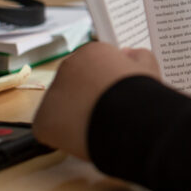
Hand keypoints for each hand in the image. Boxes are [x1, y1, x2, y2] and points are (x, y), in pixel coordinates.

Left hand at [33, 42, 160, 159]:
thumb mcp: (147, 66)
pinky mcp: (43, 120)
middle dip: (87, 98)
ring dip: (74, 116)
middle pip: (73, 84)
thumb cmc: (141, 93)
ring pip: (61, 107)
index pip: (92, 66)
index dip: (104, 83)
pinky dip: (63, 136)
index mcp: (91, 52)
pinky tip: (84, 138)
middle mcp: (67, 67)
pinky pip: (51, 129)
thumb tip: (128, 54)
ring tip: (98, 127)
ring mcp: (52, 93)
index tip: (115, 94)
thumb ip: (137, 56)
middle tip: (106, 113)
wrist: (130, 118)